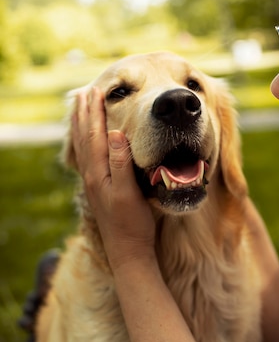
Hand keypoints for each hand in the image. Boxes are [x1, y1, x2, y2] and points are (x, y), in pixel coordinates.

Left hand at [71, 87, 155, 269]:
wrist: (127, 250)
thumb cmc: (132, 222)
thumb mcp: (129, 192)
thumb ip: (120, 163)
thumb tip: (115, 134)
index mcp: (99, 172)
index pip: (95, 135)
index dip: (95, 113)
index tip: (96, 91)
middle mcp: (93, 175)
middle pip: (85, 138)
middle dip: (84, 114)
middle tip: (85, 93)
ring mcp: (94, 182)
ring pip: (84, 147)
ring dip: (82, 126)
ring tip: (82, 109)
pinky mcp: (100, 188)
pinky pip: (88, 157)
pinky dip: (86, 142)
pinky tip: (90, 141)